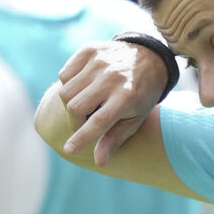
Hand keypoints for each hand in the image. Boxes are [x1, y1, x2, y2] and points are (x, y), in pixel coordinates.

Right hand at [54, 40, 169, 165]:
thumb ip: (114, 139)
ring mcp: (99, 61)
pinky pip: (64, 74)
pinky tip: (83, 86)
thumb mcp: (134, 119)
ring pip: (65, 91)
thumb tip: (99, 162)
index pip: (98, 122)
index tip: (69, 150)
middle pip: (75, 106)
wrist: (149, 57)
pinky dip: (69, 84)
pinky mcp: (89, 51)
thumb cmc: (141, 94)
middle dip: (75, 120)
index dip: (82, 138)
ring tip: (86, 102)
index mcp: (126, 97)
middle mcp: (111, 77)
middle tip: (84, 122)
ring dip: (71, 102)